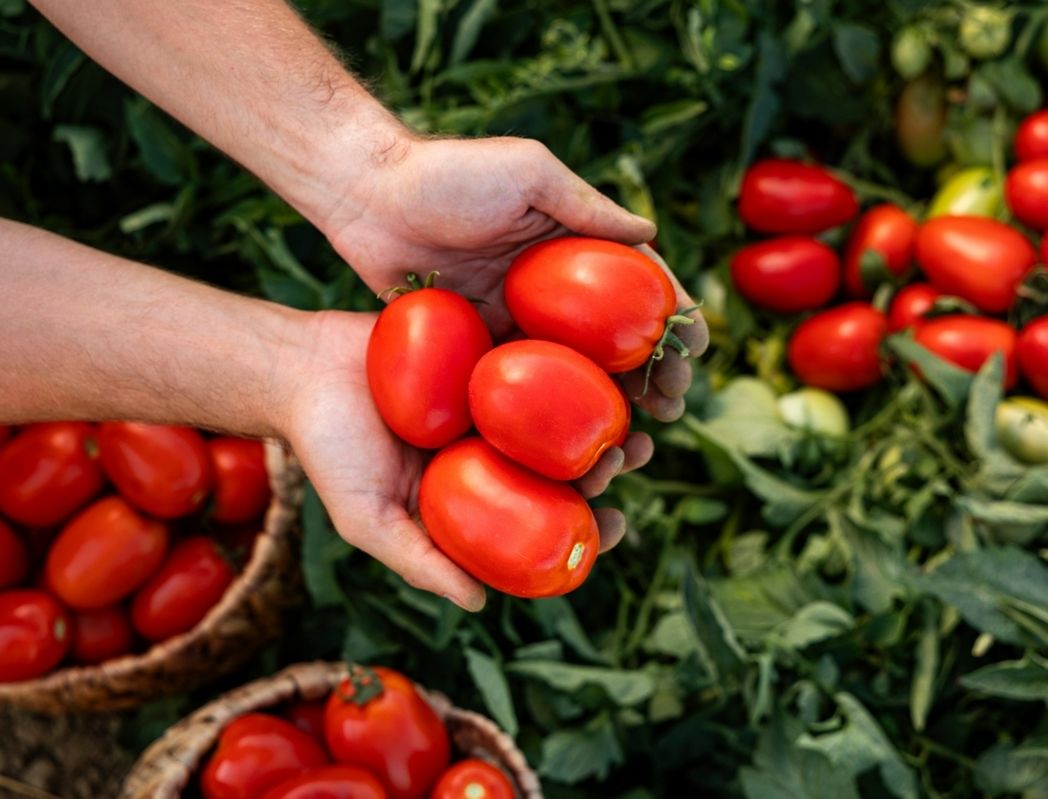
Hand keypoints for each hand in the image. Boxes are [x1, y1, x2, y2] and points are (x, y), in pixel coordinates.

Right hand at [282, 311, 635, 610]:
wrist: (298, 369)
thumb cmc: (328, 449)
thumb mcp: (367, 518)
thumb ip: (419, 560)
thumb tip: (482, 604)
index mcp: (472, 495)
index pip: (538, 520)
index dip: (582, 528)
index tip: (612, 528)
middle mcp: (489, 448)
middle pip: (560, 464)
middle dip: (603, 465)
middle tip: (625, 458)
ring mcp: (490, 397)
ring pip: (560, 408)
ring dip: (600, 411)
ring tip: (631, 412)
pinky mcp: (484, 347)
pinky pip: (534, 353)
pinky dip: (571, 358)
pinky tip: (603, 357)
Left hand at [322, 136, 708, 467]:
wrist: (365, 196)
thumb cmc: (448, 172)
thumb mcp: (527, 173)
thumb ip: (585, 206)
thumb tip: (652, 236)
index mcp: (572, 244)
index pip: (638, 284)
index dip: (673, 316)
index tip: (698, 348)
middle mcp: (551, 287)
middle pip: (615, 339)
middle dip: (652, 373)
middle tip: (671, 407)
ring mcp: (516, 319)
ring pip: (574, 372)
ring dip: (609, 404)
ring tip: (635, 437)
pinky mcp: (478, 345)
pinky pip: (520, 385)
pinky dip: (547, 415)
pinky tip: (568, 443)